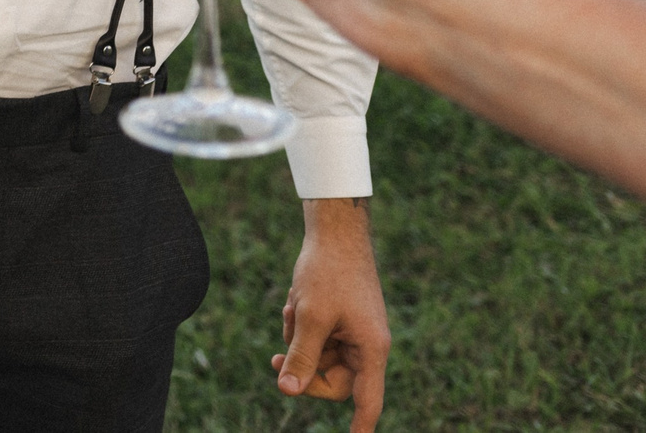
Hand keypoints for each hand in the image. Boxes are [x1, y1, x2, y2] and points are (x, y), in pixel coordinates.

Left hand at [277, 199, 389, 430]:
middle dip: (303, 368)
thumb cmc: (327, 272)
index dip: (361, 425)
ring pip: (319, 357)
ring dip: (298, 339)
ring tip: (293, 308)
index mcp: (370, 349)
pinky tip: (294, 301)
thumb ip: (300, 355)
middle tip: (275, 360)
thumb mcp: (309, 316)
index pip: (367, 400)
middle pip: (332, 381)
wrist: (334, 232)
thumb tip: (288, 391)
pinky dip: (300, 325)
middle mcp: (366, 345)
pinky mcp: (340, 321)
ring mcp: (353, 333)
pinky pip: (315, 338)